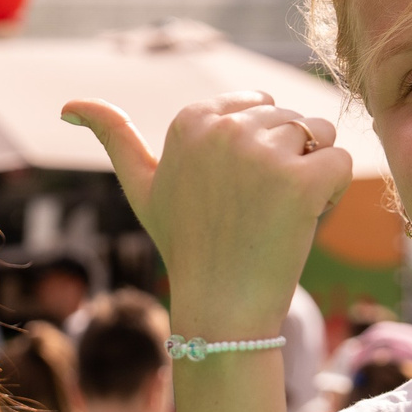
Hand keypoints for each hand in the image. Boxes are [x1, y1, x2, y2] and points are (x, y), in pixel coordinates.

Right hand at [62, 92, 351, 337]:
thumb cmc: (186, 246)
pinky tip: (303, 222)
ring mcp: (263, 153)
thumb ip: (113, 137)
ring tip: (277, 215)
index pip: (259, 106)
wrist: (221, 307)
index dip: (258, 150)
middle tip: (254, 211)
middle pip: (291, 120)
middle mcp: (223, 128)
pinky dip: (334, 194)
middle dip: (286, 160)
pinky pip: (342, 161)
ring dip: (312, 174)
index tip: (231, 192)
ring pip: (320, 134)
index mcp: (190, 119)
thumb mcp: (142, 188)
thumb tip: (68, 105)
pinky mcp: (301, 180)